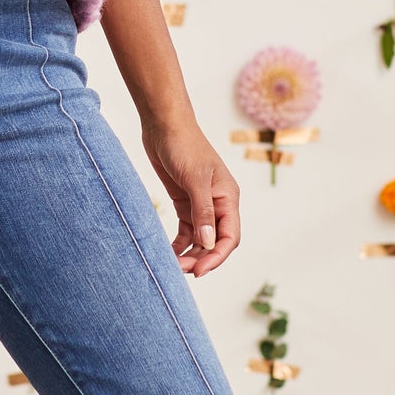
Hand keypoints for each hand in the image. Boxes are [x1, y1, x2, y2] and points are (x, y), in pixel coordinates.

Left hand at [141, 115, 240, 275]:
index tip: (199, 271)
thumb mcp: (194, 179)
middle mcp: (217, 203)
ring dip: (189, 253)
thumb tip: (208, 243)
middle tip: (180, 270)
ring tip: (172, 265)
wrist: (164, 124)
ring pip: (200, 238)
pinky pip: (186, 229)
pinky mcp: (184, 201)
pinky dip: (179, 243)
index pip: (229, 236)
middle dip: (201, 257)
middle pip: (215, 241)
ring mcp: (200, 203)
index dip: (216, 256)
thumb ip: (202, 212)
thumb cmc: (184, 145)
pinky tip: (169, 253)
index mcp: (227, 197)